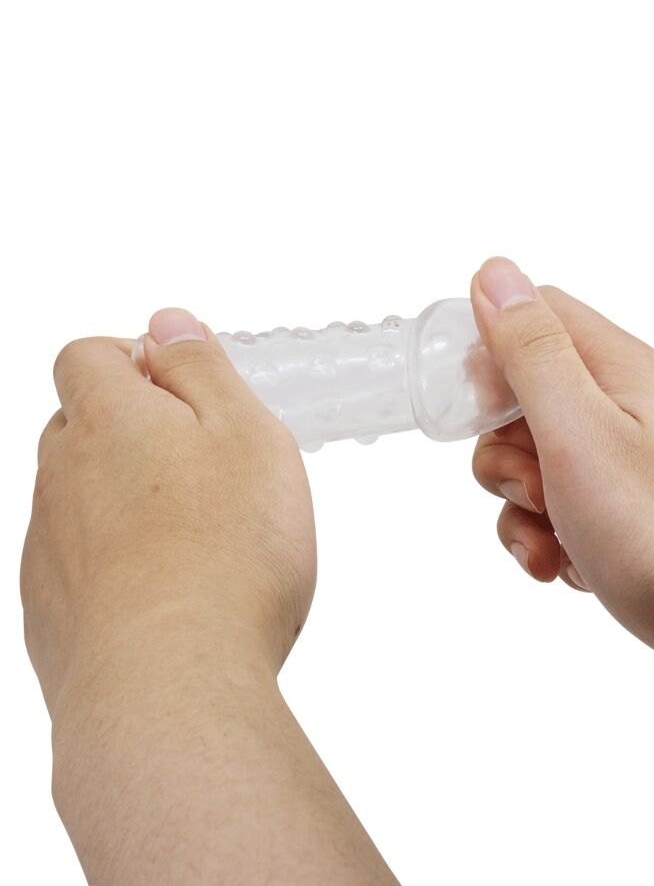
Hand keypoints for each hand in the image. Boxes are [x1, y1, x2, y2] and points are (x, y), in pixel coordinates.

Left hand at [22, 308, 314, 715]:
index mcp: (108, 422)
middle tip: (205, 469)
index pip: (89, 355)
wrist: (172, 686)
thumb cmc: (227, 556)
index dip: (136, 360)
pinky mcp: (50, 613)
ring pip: (77, 498)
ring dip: (126, 501)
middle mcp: (61, 478)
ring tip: (199, 541)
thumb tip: (169, 325)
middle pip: (79, 427)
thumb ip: (202, 370)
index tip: (186, 389)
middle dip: (133, 432)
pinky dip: (117, 564)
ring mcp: (48, 549)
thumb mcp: (248, 435)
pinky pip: (77, 565)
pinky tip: (170, 593)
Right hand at [470, 257, 653, 676]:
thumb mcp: (578, 430)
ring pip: (534, 464)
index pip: (535, 315)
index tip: (478, 411)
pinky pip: (559, 511)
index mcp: (617, 369)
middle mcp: (623, 408)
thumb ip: (531, 352)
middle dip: (501, 452)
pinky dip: (547, 540)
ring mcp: (626, 464)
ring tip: (555, 544)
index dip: (490, 353)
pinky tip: (568, 568)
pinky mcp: (625, 513)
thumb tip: (495, 274)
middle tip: (536, 489)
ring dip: (520, 509)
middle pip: (523, 400)